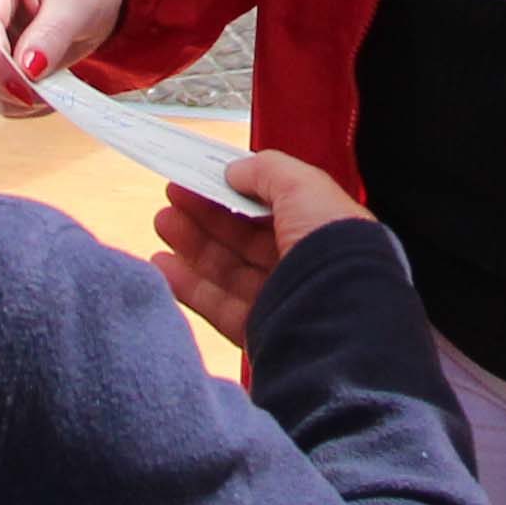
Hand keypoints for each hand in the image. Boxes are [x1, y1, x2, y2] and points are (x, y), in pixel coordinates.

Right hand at [147, 151, 370, 347]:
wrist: (341, 320)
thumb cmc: (335, 251)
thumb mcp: (305, 187)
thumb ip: (267, 171)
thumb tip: (235, 171)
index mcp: (325, 232)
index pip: (274, 209)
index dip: (237, 191)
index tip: (202, 178)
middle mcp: (306, 268)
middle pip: (247, 239)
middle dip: (207, 216)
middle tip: (174, 197)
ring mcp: (284, 301)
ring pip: (229, 271)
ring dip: (194, 246)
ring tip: (163, 222)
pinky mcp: (263, 333)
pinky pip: (219, 307)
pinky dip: (190, 286)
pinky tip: (165, 266)